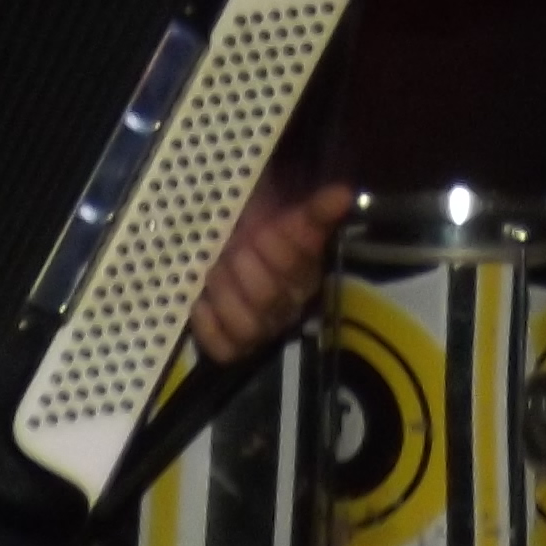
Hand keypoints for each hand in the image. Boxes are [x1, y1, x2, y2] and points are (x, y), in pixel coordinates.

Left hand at [189, 180, 352, 365]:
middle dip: (242, 268)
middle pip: (268, 299)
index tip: (261, 230)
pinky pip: (223, 349)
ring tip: (213, 273)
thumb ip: (314, 208)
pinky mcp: (233, 344)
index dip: (276, 249)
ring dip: (224, 297)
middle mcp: (288, 305)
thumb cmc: (257, 225)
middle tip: (229, 248)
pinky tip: (200, 301)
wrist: (230, 246)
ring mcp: (261, 327)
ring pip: (247, 329)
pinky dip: (207, 326)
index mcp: (306, 271)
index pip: (297, 266)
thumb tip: (344, 195)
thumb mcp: (281, 208)